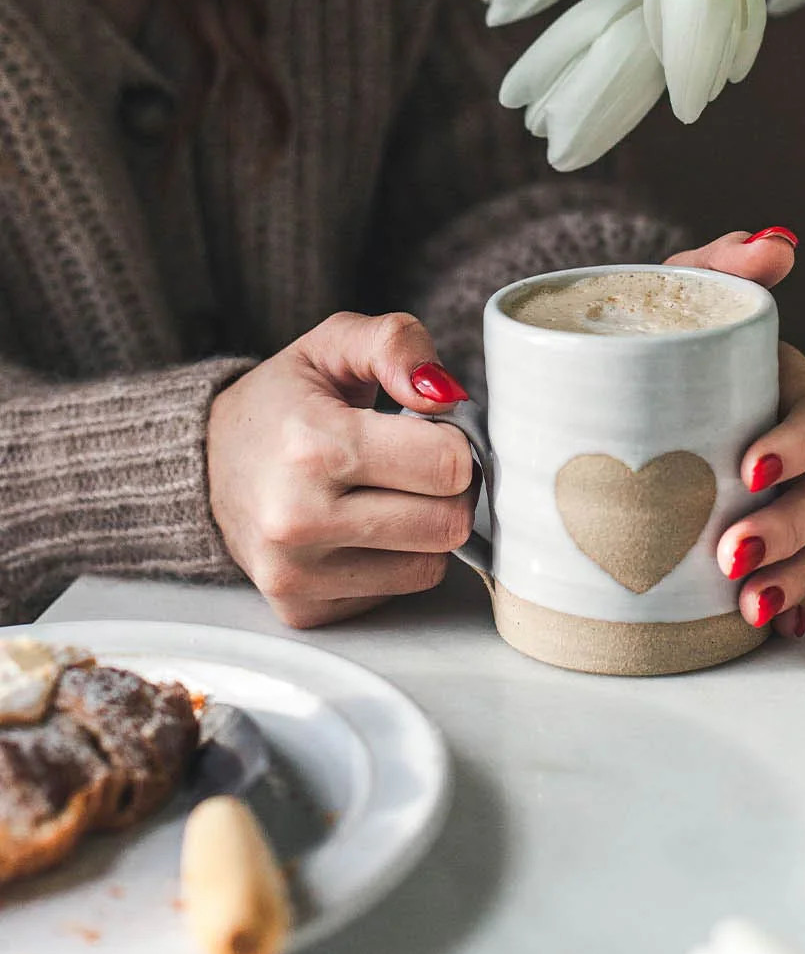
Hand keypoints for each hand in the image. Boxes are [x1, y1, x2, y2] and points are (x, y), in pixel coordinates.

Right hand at [207, 312, 475, 628]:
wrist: (201, 464)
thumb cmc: (279, 403)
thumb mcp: (332, 344)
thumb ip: (397, 343)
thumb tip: (445, 394)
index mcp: (314, 446)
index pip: (448, 465)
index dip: (455, 442)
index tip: (428, 431)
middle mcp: (299, 519)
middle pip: (449, 523)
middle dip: (448, 490)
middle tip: (416, 466)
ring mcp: (297, 573)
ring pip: (431, 566)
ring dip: (424, 530)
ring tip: (386, 495)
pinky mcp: (302, 609)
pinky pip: (396, 593)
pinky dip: (394, 562)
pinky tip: (359, 530)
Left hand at [666, 229, 804, 639]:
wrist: (604, 389)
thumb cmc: (652, 339)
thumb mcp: (676, 295)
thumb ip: (721, 268)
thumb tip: (776, 247)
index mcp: (785, 392)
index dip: (798, 446)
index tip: (750, 469)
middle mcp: (794, 449)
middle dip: (790, 529)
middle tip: (731, 554)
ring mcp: (781, 501)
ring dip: (792, 576)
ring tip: (744, 603)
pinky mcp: (757, 544)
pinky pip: (792, 581)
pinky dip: (789, 606)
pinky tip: (770, 629)